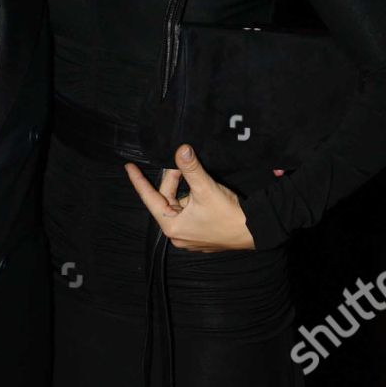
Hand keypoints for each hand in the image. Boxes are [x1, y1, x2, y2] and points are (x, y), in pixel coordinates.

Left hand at [125, 143, 258, 252]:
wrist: (256, 231)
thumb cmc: (228, 214)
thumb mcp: (205, 188)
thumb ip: (190, 168)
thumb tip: (180, 149)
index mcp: (172, 226)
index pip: (149, 197)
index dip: (139, 180)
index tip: (129, 167)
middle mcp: (177, 235)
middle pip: (167, 199)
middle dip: (173, 180)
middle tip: (182, 164)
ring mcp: (189, 237)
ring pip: (180, 205)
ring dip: (186, 189)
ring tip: (197, 177)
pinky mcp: (201, 236)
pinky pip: (189, 213)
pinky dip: (192, 199)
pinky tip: (203, 190)